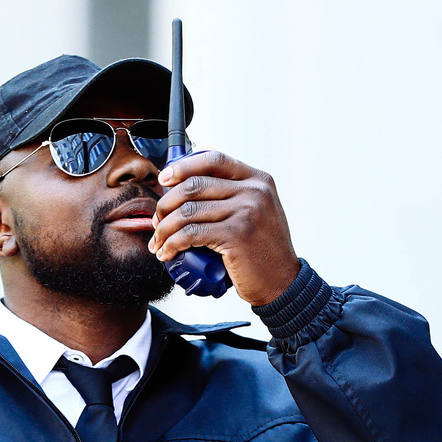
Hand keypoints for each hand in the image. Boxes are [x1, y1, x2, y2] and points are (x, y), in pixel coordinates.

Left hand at [150, 150, 302, 306]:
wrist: (283, 282)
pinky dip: (172, 244)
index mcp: (258, 180)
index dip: (183, 166)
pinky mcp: (236, 235)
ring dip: (164, 228)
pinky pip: (191, 234)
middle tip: (158, 221)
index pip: (214, 159)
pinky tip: (167, 253)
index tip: (164, 179)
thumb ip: (236, 194)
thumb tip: (193, 184)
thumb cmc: (264, 251)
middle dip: (166, 203)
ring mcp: (246, 211)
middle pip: (194, 185)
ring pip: (188, 211)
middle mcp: (254, 191)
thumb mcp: (259, 211)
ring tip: (158, 242)